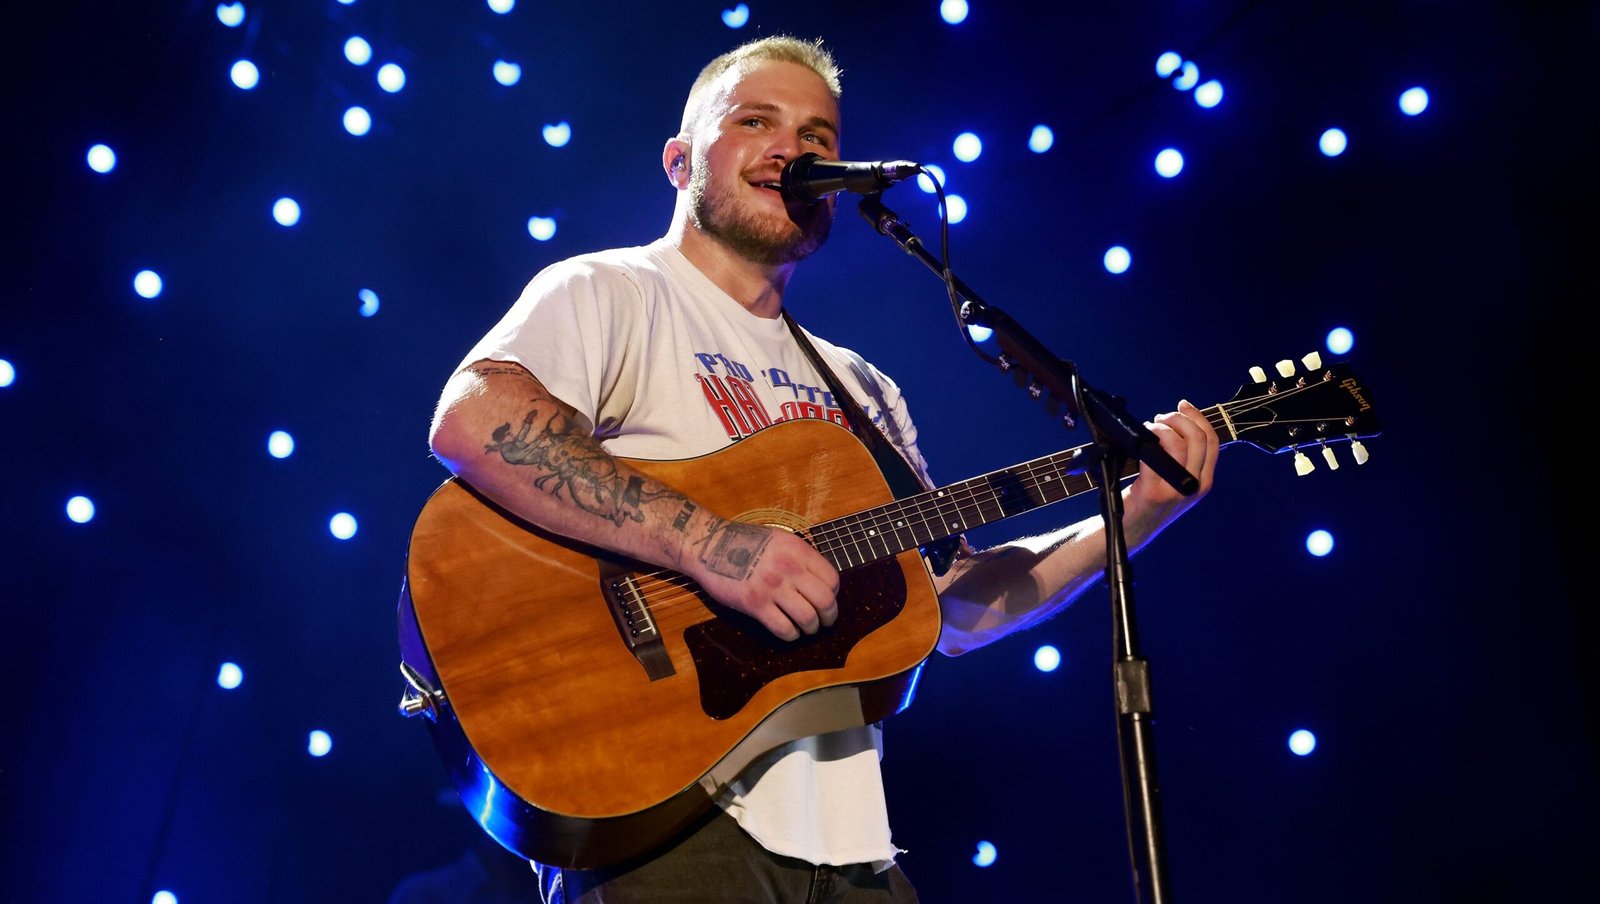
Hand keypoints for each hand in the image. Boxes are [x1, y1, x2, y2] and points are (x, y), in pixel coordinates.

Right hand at [688, 521, 839, 640]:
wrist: (710, 545)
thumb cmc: (745, 542)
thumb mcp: (779, 539)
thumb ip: (800, 557)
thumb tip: (819, 580)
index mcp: (798, 550)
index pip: (832, 579)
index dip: (834, 594)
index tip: (827, 599)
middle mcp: (789, 568)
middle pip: (825, 601)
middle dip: (829, 617)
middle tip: (824, 621)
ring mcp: (772, 588)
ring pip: (807, 618)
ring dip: (811, 628)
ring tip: (806, 629)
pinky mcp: (755, 605)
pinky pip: (783, 628)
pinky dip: (791, 635)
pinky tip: (789, 632)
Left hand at [1124, 399, 1218, 541]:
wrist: (1132, 531)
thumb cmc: (1149, 502)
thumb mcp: (1176, 483)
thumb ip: (1183, 460)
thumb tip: (1177, 424)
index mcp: (1203, 481)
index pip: (1212, 441)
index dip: (1198, 418)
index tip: (1183, 405)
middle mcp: (1195, 486)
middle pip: (1199, 438)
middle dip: (1179, 418)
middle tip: (1162, 417)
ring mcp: (1177, 489)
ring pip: (1180, 443)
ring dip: (1163, 426)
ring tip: (1150, 427)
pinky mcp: (1155, 491)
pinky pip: (1157, 455)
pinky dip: (1150, 438)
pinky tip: (1142, 437)